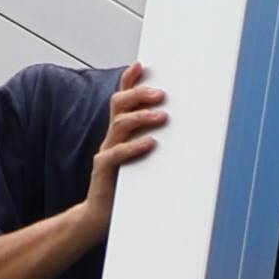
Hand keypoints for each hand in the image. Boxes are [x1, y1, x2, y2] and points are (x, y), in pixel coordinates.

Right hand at [76, 61, 167, 232]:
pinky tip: (151, 143)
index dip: (128, 80)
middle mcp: (111, 138)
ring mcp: (106, 152)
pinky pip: (117, 155)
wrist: (99, 214)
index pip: (121, 99)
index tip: (140, 64)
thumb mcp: (139, 159)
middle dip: (139, 94)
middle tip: (161, 93)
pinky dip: (134, 147)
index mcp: (119, 132)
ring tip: (162, 115)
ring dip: (142, 117)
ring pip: (120, 126)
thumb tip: (179, 126)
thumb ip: (151, 141)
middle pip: (119, 105)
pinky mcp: (104, 171)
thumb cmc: (126, 186)